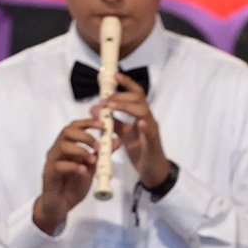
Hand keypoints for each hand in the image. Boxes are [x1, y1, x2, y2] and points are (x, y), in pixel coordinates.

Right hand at [32, 116, 108, 233]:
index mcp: (68, 145)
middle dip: (85, 135)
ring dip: (81, 150)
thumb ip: (102, 155)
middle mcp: (58, 150)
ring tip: (93, 160)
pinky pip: (59, 166)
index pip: (75, 127)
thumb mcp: (92, 168)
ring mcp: (52, 162)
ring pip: (62, 146)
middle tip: (98, 146)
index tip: (102, 125)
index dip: (88, 122)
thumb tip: (117, 140)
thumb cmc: (73, 184)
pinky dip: (73, 167)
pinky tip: (83, 171)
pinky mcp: (49, 174)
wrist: (61, 204)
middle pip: (67, 132)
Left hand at [105, 74, 171, 190]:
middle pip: (139, 99)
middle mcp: (148, 120)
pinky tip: (139, 123)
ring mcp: (151, 131)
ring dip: (126, 107)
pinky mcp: (152, 145)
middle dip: (121, 96)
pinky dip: (145, 127)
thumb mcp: (123, 134)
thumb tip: (94, 108)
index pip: (136, 95)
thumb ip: (111, 122)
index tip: (114, 76)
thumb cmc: (140, 151)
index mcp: (141, 116)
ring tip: (111, 107)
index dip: (126, 84)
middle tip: (105, 99)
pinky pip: (150, 134)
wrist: (153, 171)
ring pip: (143, 112)